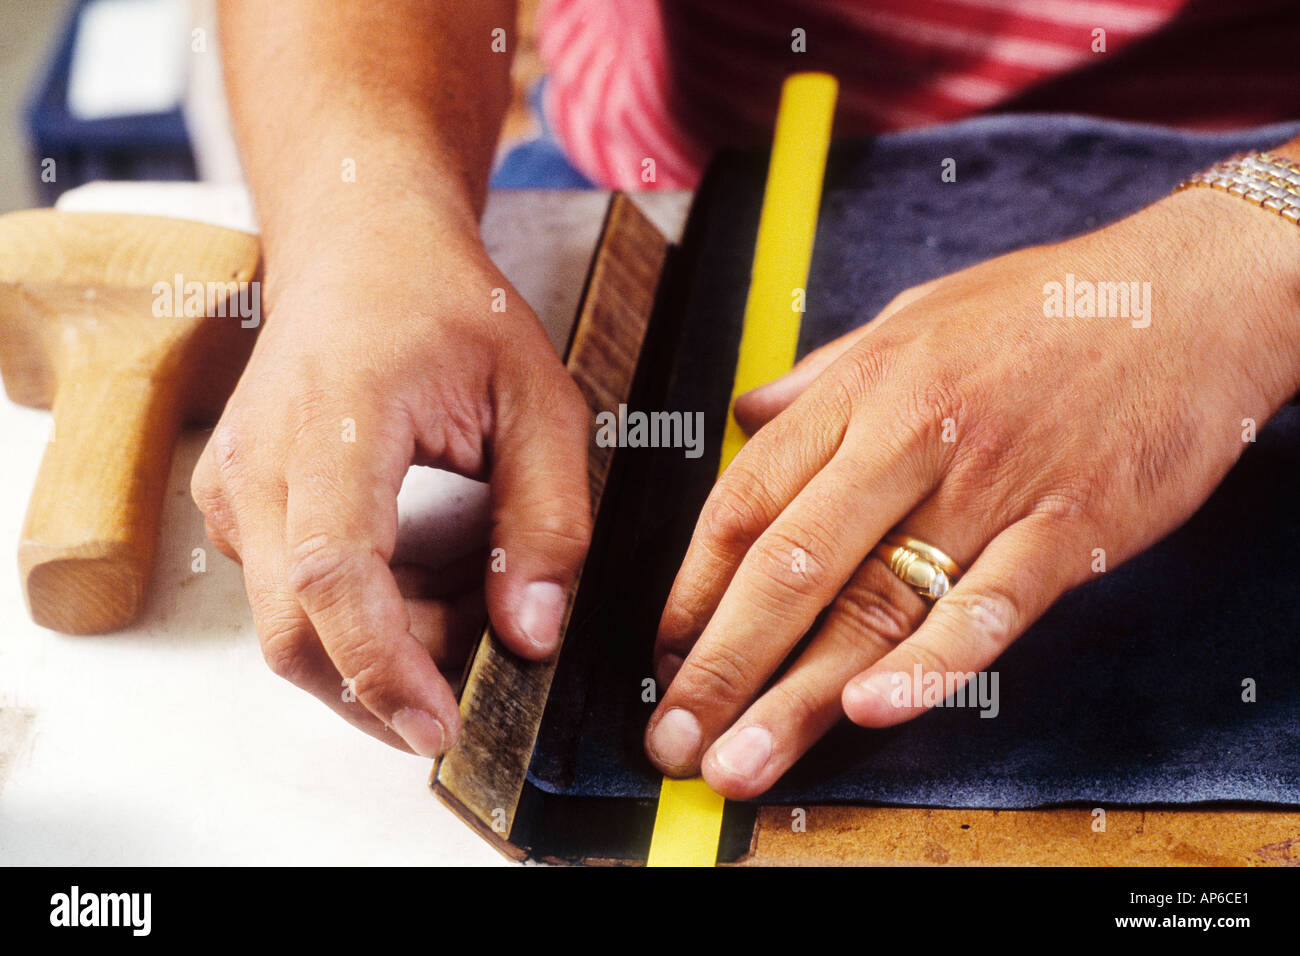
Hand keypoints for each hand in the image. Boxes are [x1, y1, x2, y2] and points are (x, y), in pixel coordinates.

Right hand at [192, 228, 590, 756]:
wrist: (363, 251)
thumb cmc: (450, 310)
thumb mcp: (539, 399)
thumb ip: (546, 518)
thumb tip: (532, 633)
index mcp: (335, 420)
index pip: (336, 574)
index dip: (384, 668)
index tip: (441, 729)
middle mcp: (259, 462)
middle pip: (295, 632)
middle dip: (392, 680)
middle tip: (485, 653)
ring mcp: (234, 488)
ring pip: (296, 627)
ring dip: (389, 642)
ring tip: (471, 580)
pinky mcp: (238, 508)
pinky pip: (295, 598)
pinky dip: (369, 613)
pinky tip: (430, 564)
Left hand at [645, 186, 1299, 797]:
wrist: (1194, 293)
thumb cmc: (1044, 306)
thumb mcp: (914, 316)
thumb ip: (822, 376)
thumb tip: (744, 413)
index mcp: (864, 387)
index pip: (748, 498)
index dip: (694, 584)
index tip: (660, 650)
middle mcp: (911, 438)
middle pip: (792, 566)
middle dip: (722, 662)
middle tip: (670, 740)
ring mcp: (992, 486)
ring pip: (875, 602)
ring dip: (797, 695)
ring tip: (738, 764)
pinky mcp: (1071, 529)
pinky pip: (990, 608)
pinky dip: (932, 664)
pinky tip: (872, 711)